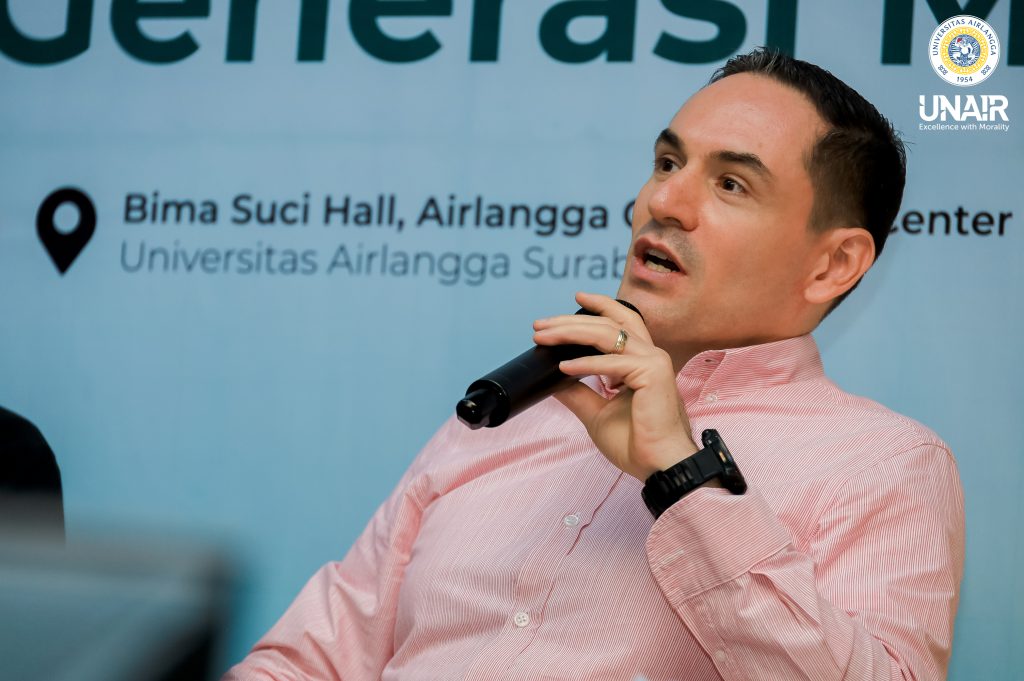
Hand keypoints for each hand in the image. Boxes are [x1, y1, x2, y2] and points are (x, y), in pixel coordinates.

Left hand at [532, 292, 698, 480]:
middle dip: (571, 320)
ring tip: (543, 337)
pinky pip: (611, 363)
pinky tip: (563, 366)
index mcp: (642, 361)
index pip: (621, 322)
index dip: (598, 308)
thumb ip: (578, 393)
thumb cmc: (636, 443)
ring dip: (571, 332)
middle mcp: (650, 355)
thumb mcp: (597, 413)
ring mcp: (653, 362)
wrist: (659, 466)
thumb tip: (552, 380)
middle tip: (540, 324)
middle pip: (609, 322)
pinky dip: (585, 363)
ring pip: (607, 334)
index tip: (573, 300)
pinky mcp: (652, 374)